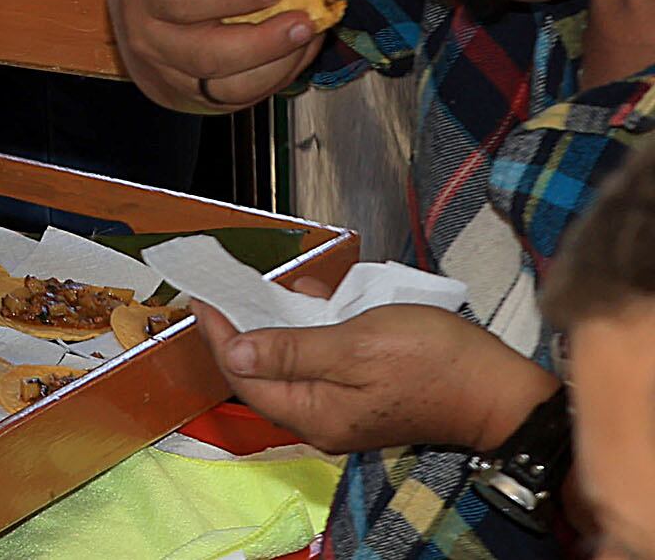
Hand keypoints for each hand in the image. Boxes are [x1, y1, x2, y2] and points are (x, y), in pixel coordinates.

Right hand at [106, 0, 325, 114]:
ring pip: (225, 87)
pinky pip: (236, 98)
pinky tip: (294, 53)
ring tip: (307, 38)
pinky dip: (273, 78)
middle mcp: (145, 35)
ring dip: (277, 67)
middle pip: (204, 55)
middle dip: (264, 43)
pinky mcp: (187, 93)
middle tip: (304, 23)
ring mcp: (163, 70)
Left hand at [192, 301, 553, 457]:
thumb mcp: (355, 347)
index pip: (246, 377)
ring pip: (295, 364)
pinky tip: (313, 299)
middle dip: (244, 332)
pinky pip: (326, 361)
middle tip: (227, 291)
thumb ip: (292, 350)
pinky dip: (313, 329)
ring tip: (264, 289)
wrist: (504, 390)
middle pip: (265, 374)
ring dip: (279, 326)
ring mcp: (349, 407)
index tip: (202, 297)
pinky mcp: (370, 392)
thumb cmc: (432, 362)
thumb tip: (236, 353)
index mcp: (315, 413)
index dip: (220, 337)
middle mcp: (325, 418)